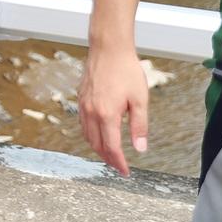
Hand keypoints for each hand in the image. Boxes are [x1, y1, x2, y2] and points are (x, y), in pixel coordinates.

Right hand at [77, 46, 149, 175]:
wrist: (108, 49)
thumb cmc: (126, 71)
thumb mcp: (140, 100)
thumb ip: (139, 126)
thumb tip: (140, 148)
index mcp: (107, 114)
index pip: (112, 147)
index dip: (119, 162)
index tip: (126, 171)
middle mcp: (91, 112)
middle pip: (96, 145)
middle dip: (108, 158)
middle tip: (119, 166)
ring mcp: (83, 106)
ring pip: (87, 136)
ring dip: (98, 148)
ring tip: (110, 154)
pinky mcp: (81, 99)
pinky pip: (83, 124)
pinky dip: (90, 135)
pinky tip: (99, 134)